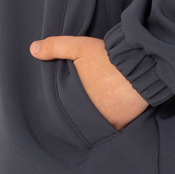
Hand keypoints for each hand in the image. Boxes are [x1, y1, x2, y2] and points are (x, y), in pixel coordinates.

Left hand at [30, 36, 147, 130]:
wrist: (141, 66)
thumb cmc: (109, 58)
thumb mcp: (80, 47)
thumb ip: (56, 47)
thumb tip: (33, 49)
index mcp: (75, 101)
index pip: (64, 110)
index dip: (65, 106)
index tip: (67, 102)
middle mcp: (90, 117)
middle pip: (80, 119)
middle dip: (80, 113)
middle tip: (82, 105)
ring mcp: (107, 122)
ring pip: (96, 124)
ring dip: (95, 118)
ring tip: (97, 109)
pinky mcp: (123, 124)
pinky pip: (113, 127)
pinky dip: (111, 122)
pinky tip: (111, 112)